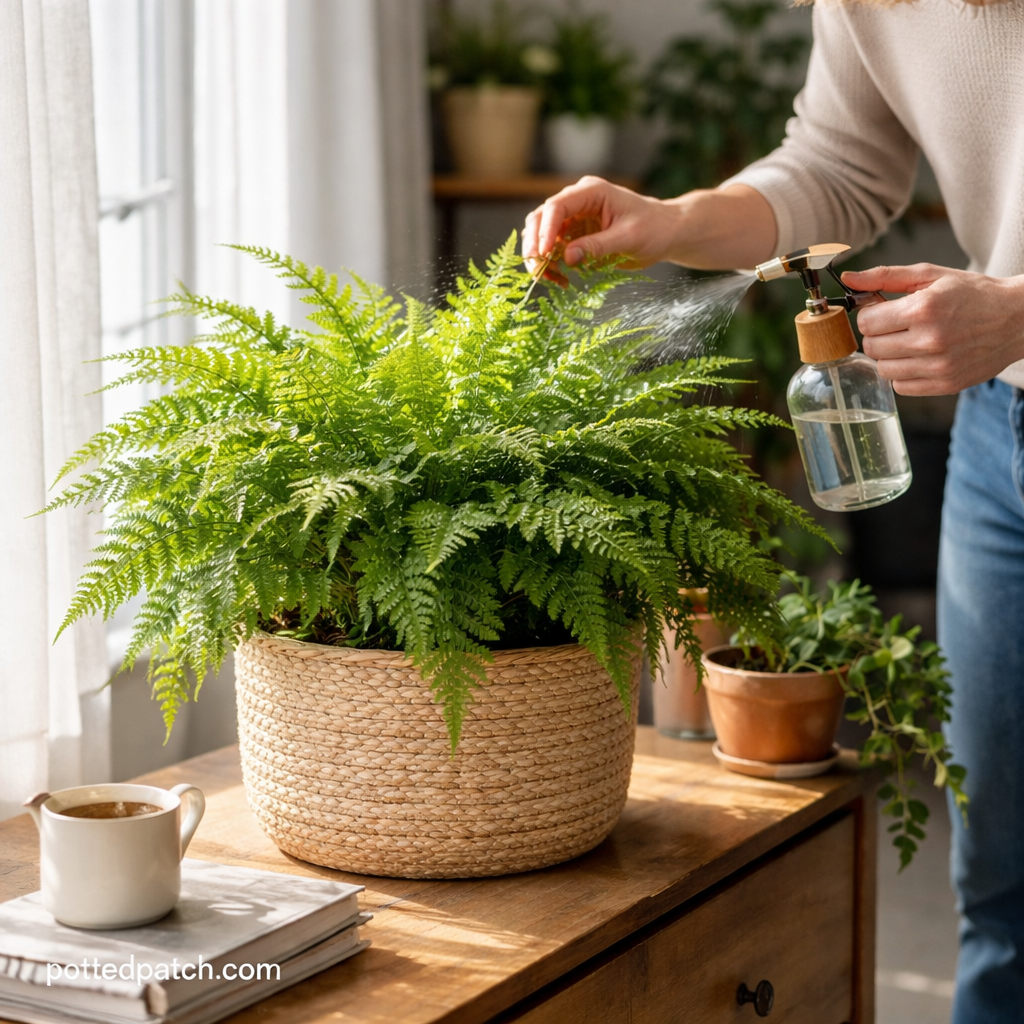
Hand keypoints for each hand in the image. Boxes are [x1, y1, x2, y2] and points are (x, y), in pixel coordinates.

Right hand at [522, 176, 684, 279]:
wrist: (665, 232)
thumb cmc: (653, 228)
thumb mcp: (628, 238)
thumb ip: (597, 246)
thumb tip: (567, 258)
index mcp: (591, 192)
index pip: (556, 206)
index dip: (545, 230)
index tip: (543, 254)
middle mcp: (577, 201)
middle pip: (540, 218)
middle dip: (534, 245)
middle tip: (536, 270)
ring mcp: (573, 218)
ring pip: (541, 235)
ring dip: (540, 257)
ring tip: (550, 279)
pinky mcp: (574, 235)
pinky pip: (554, 250)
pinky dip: (552, 265)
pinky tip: (561, 280)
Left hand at [844, 264, 1023, 395]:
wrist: (1017, 318)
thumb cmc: (973, 293)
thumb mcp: (931, 275)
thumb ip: (885, 276)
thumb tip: (848, 278)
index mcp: (923, 309)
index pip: (866, 322)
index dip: (870, 314)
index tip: (883, 310)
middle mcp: (929, 340)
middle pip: (871, 346)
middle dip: (878, 334)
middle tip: (898, 325)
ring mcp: (938, 366)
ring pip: (883, 369)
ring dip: (889, 356)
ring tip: (909, 341)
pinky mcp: (945, 384)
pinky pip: (900, 387)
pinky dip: (903, 374)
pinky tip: (919, 358)